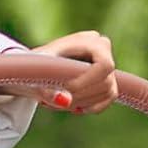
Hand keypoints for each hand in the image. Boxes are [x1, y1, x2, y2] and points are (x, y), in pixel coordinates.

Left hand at [1, 30, 117, 113]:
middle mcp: (104, 49)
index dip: (86, 81)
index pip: (104, 66)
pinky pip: (107, 100)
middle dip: (80, 95)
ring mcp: (109, 65)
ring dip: (82, 102)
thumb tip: (65, 102)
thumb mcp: (38, 72)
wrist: (40, 63)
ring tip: (56, 102)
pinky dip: (90, 107)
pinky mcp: (109, 81)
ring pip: (107, 92)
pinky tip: (72, 106)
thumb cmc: (38, 63)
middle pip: (106, 82)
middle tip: (55, 100)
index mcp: (91, 40)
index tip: (65, 89)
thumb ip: (48, 87)